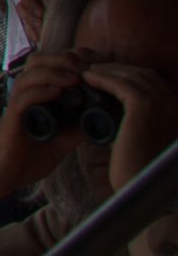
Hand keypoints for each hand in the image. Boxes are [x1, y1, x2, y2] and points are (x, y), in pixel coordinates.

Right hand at [0, 51, 89, 232]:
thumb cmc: (24, 160)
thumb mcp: (59, 144)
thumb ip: (74, 131)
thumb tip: (99, 121)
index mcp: (37, 98)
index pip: (51, 66)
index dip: (72, 57)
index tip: (95, 57)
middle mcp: (25, 97)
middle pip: (38, 62)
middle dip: (63, 58)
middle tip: (85, 65)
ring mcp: (16, 107)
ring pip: (29, 76)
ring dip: (53, 72)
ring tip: (74, 77)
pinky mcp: (11, 120)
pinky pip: (23, 99)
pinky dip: (40, 92)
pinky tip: (56, 93)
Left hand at [80, 61, 177, 191]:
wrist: (140, 186)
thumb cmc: (136, 167)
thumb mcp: (139, 137)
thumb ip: (133, 121)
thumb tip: (109, 108)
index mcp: (174, 111)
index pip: (150, 81)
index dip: (126, 75)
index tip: (104, 75)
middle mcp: (172, 104)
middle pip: (141, 74)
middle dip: (116, 69)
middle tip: (92, 69)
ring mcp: (160, 104)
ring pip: (130, 76)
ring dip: (106, 71)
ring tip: (86, 72)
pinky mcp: (143, 107)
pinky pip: (120, 83)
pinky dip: (102, 78)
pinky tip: (87, 78)